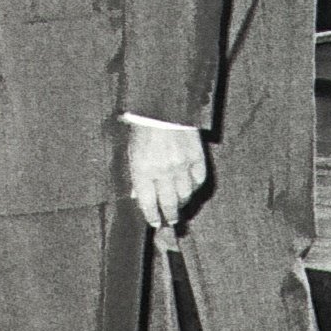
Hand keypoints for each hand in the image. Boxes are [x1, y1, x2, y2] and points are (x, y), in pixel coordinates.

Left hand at [125, 117, 208, 234]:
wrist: (164, 108)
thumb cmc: (144, 130)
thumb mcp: (132, 153)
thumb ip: (136, 177)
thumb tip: (139, 198)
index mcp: (142, 169)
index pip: (148, 203)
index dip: (152, 216)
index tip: (154, 222)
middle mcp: (163, 170)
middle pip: (169, 204)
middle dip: (169, 216)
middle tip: (169, 221)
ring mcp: (182, 165)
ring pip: (185, 195)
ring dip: (182, 204)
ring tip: (179, 207)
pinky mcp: (197, 158)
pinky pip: (198, 181)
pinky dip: (194, 188)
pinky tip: (189, 189)